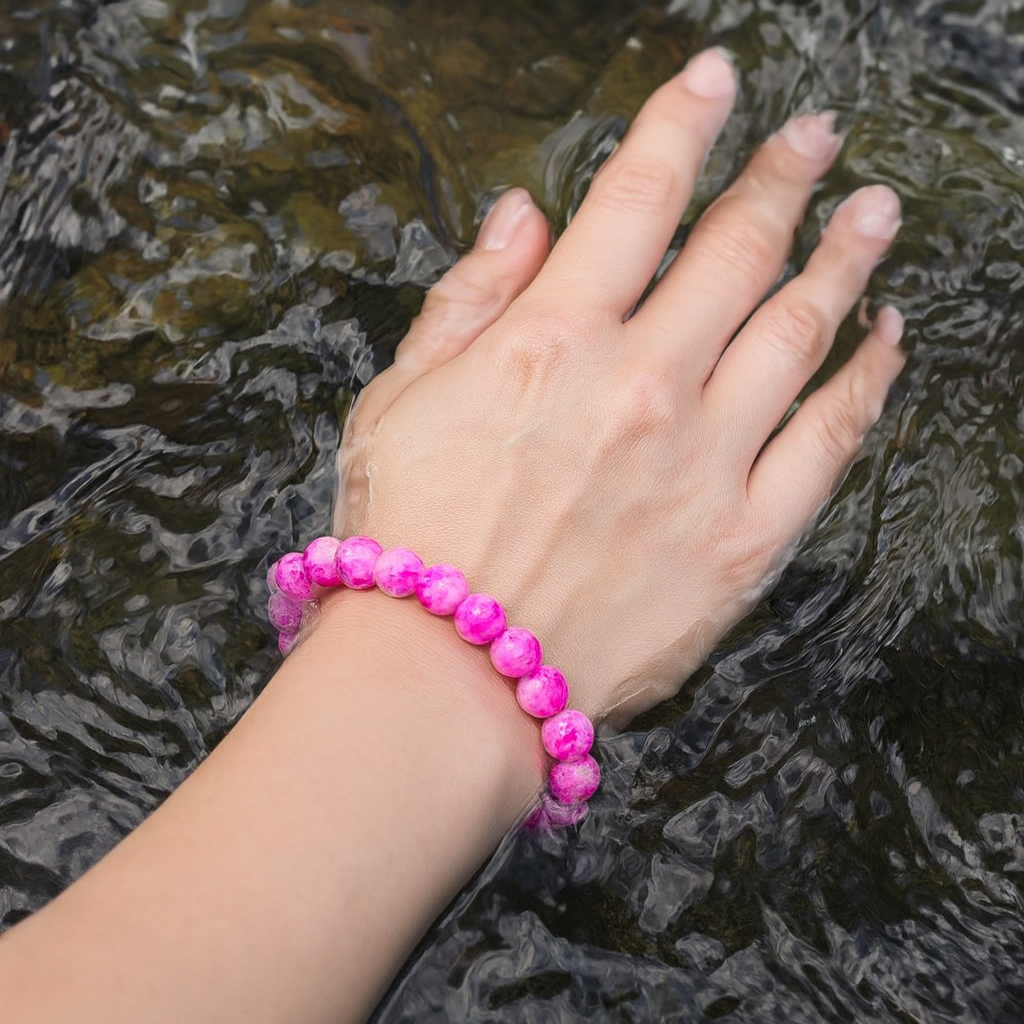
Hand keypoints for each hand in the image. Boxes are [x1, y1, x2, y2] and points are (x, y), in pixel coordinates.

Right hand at [332, 48, 904, 726]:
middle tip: (815, 136)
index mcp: (551, 343)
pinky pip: (829, 442)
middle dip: (781, 176)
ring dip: (844, 257)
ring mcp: (703, 463)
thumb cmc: (408, 537)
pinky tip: (887, 338)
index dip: (682, 123)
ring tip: (874, 211)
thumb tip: (524, 217)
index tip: (716, 80)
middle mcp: (641, 386)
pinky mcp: (742, 540)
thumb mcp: (400, 400)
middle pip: (737, 249)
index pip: (636, 198)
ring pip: (800, 330)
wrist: (445, 679)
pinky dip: (867, 379)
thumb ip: (469, 300)